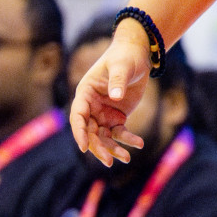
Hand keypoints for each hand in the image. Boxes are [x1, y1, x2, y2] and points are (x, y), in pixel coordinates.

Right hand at [67, 21, 149, 165]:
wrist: (138, 54)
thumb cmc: (125, 56)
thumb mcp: (121, 66)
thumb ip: (117, 80)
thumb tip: (115, 96)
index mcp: (85, 92)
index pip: (78, 116)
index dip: (79, 132)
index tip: (83, 147)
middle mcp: (91, 106)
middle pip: (90, 132)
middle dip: (98, 147)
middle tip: (109, 161)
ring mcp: (103, 113)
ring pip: (103, 137)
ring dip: (113, 149)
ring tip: (125, 159)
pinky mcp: (117, 117)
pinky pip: (119, 133)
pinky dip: (127, 140)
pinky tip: (139, 144)